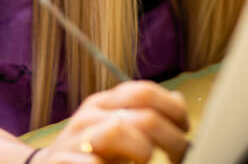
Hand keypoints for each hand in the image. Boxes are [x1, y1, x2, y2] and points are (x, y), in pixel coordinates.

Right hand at [35, 80, 189, 163]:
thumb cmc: (89, 152)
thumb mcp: (116, 127)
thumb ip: (143, 115)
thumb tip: (178, 102)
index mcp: (105, 102)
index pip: (145, 91)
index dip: (173, 111)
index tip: (184, 130)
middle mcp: (90, 115)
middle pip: (141, 111)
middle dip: (170, 136)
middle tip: (178, 155)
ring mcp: (75, 139)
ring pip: (118, 130)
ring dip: (143, 149)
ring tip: (147, 161)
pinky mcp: (63, 161)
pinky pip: (93, 163)